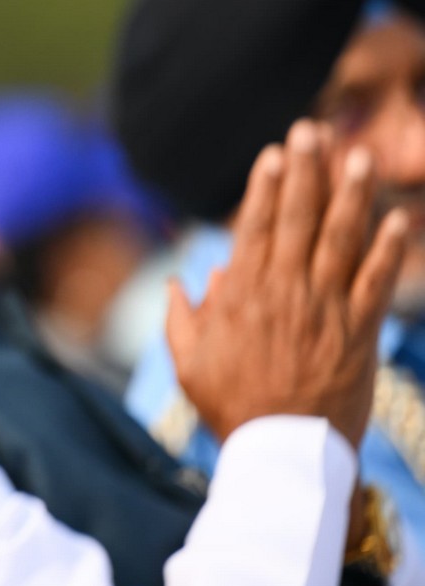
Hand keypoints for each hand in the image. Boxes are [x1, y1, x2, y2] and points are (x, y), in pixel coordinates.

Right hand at [169, 120, 409, 450]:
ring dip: (351, 196)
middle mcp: (284, 292)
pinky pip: (377, 283)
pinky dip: (390, 251)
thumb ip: (185, 316)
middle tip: (310, 133)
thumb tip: (190, 279)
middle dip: (305, 172)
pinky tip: (399, 220)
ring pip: (340, 241)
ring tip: (358, 158)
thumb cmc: (230, 408)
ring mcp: (324, 310)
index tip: (273, 156)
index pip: (255, 227)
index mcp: (241, 295)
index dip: (265, 188)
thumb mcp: (188, 363)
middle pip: (297, 220)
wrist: (280, 452)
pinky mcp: (358, 333)